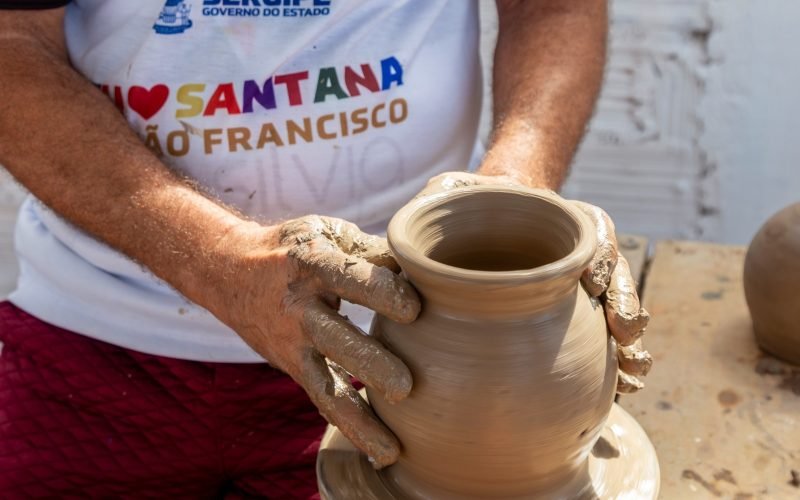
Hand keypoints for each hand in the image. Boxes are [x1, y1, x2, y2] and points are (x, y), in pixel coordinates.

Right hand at [208, 215, 419, 467]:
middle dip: (369, 363)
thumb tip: (426, 268)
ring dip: (358, 417)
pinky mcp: (293, 367)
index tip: (414, 308)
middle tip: (405, 388)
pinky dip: (351, 426)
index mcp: (311, 263)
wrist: (230, 272)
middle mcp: (299, 307)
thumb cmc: (295, 249)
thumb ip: (372, 251)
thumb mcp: (327, 234)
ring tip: (391, 448)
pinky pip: (322, 400)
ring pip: (324, 385)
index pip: (348, 277)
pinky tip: (381, 450)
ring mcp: (293, 343)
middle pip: (334, 338)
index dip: (381, 292)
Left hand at [418, 172, 651, 392]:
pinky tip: (623, 388)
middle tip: (623, 331)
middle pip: (616, 273)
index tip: (589, 284)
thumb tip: (415, 227)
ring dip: (629, 343)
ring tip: (632, 373)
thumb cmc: (462, 211)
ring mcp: (580, 286)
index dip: (599, 255)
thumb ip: (440, 195)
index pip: (594, 230)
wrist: (475, 228)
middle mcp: (579, 252)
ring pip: (618, 309)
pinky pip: (605, 340)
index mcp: (561, 219)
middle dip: (624, 303)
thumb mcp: (448, 193)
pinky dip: (618, 364)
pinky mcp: (575, 317)